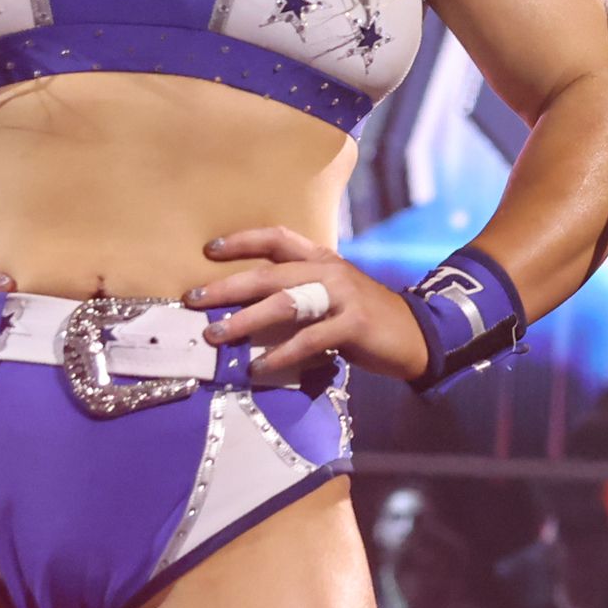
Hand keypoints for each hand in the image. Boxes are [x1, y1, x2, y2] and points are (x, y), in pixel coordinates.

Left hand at [188, 226, 428, 380]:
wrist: (415, 335)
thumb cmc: (361, 317)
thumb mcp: (330, 295)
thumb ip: (297, 294)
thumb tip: (244, 309)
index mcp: (321, 259)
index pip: (277, 238)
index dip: (243, 240)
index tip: (208, 250)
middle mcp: (330, 271)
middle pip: (270, 273)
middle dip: (228, 287)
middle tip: (193, 300)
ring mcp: (343, 297)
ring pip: (285, 303)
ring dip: (245, 320)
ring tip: (216, 334)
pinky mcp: (354, 325)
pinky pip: (310, 339)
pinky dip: (281, 355)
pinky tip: (258, 368)